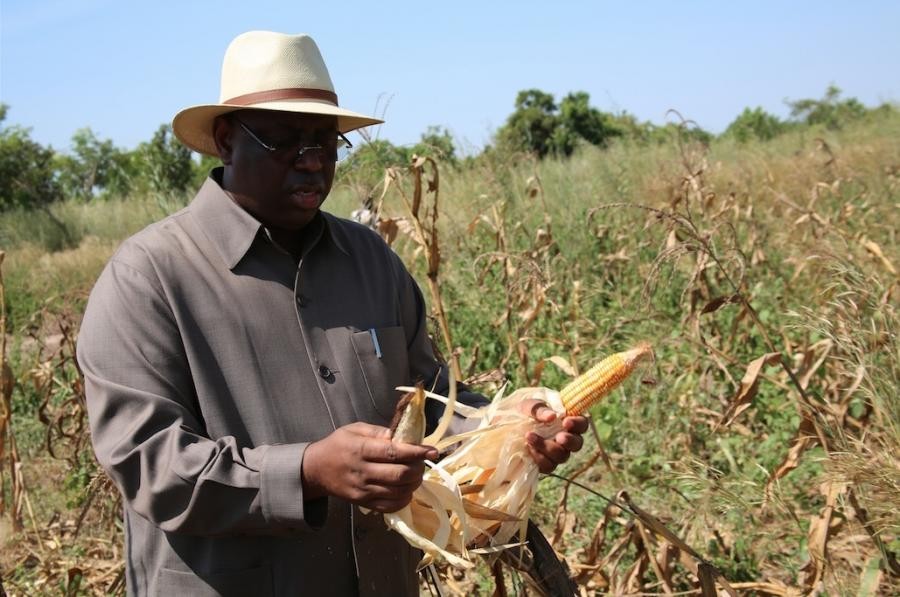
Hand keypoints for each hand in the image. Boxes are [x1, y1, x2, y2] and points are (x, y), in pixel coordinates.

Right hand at [301, 422, 437, 512]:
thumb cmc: (337, 445)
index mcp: (361, 450)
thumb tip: (403, 436)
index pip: (394, 452)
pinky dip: (404, 499)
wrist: (315, 470)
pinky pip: (390, 506)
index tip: (433, 450)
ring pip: (399, 492)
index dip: (417, 452)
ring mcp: (363, 491)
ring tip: (416, 474)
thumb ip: (378, 431)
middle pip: (400, 475)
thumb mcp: (354, 429)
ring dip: (414, 483)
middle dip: (418, 468)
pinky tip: (406, 489)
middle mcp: (363, 472)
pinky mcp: (364, 503)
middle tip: (423, 462)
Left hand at [517, 399, 588, 473]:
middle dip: (569, 441)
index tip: (566, 422)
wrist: (500, 426)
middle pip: (577, 444)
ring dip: (548, 448)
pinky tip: (528, 448)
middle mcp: (564, 438)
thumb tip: (552, 416)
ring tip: (529, 437)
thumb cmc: (518, 411)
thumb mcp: (526, 404)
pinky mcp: (543, 463)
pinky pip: (548, 466)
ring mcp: (554, 452)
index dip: (578, 424)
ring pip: (562, 456)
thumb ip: (539, 408)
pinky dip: (539, 457)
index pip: (582, 424)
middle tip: (559, 437)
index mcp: (565, 420)